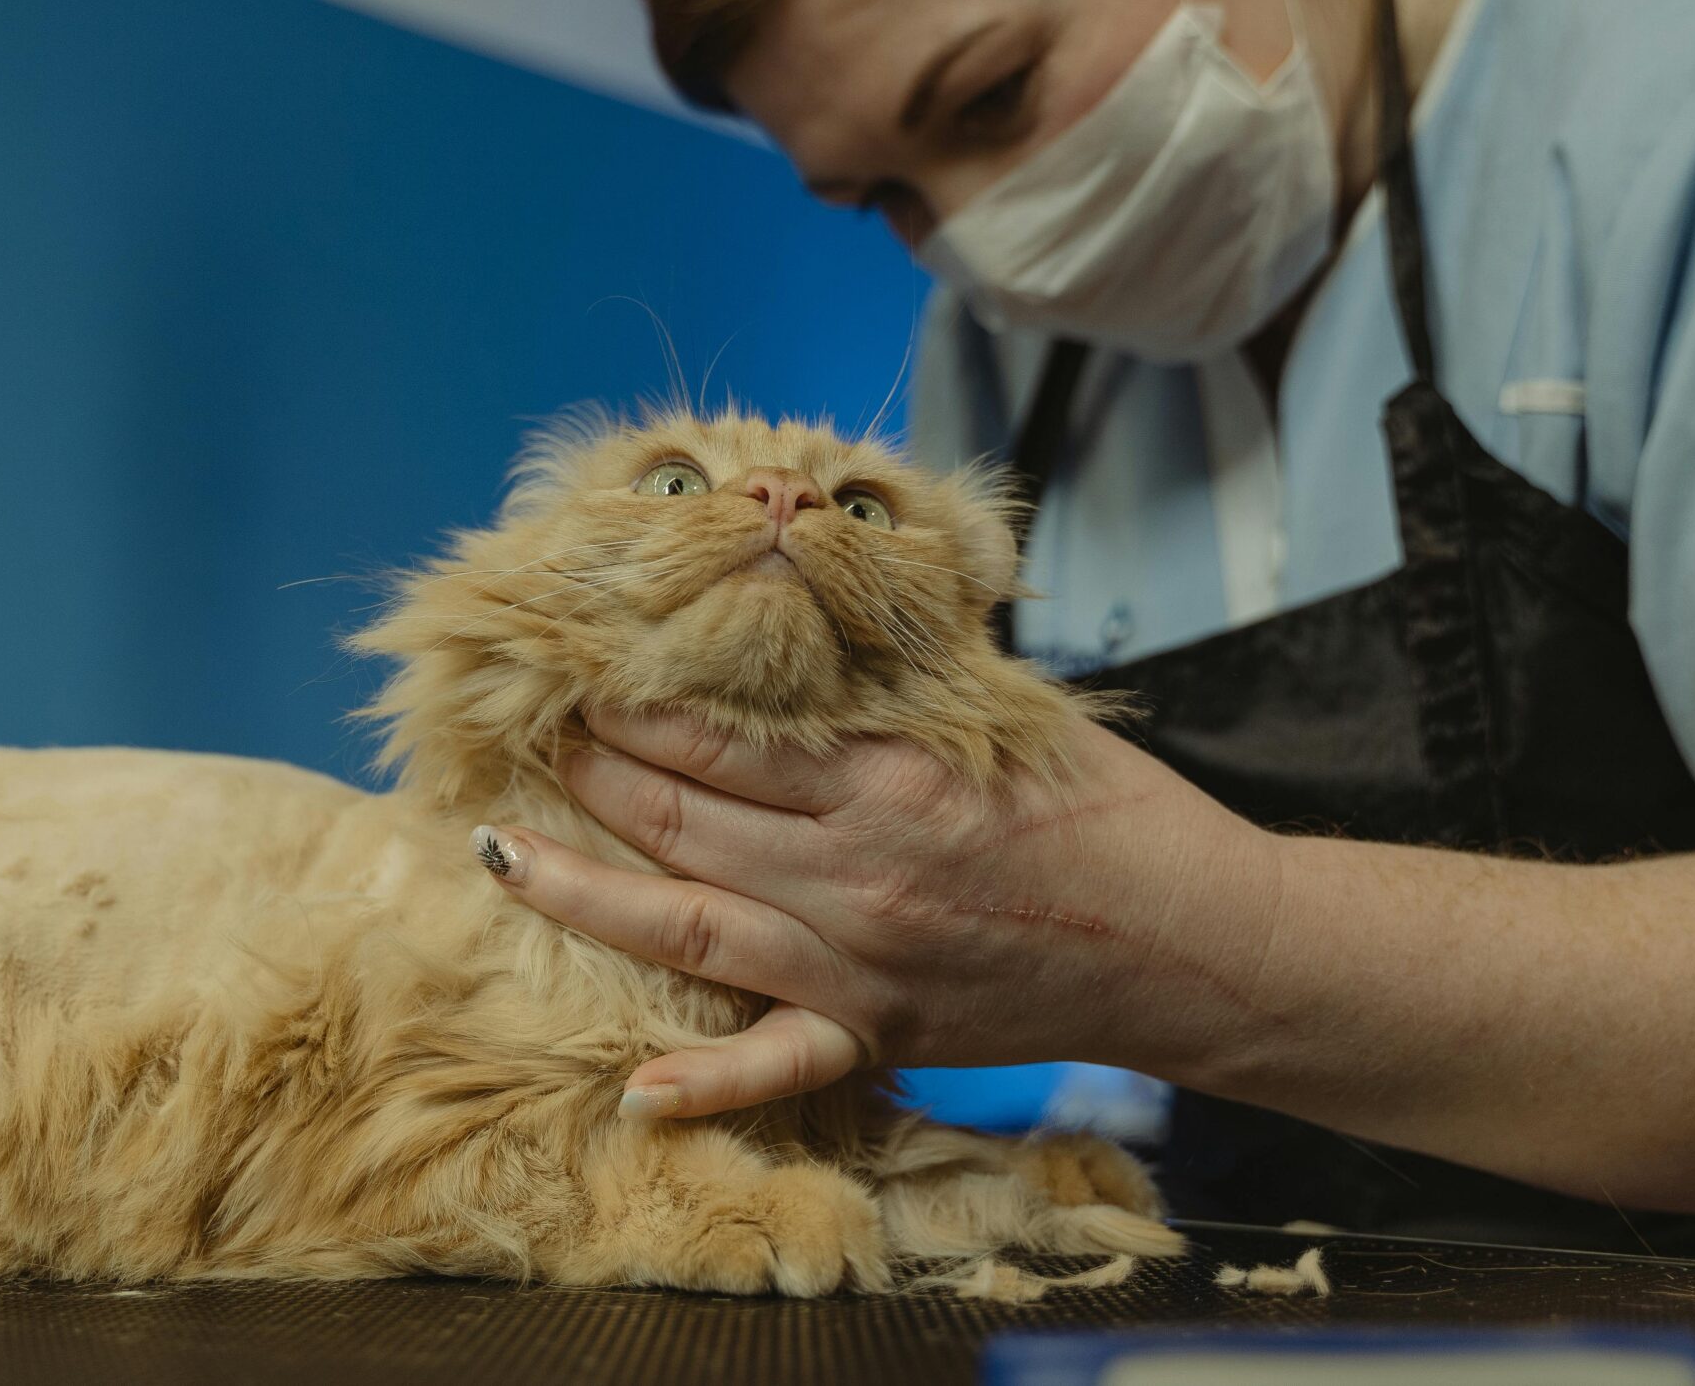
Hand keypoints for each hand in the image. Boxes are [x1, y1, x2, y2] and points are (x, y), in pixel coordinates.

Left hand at [474, 703, 1277, 1118]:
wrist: (1194, 937)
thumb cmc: (1106, 806)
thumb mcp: (1001, 709)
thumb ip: (893, 676)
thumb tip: (801, 605)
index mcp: (886, 779)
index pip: (720, 737)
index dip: (635, 704)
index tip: (580, 669)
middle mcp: (855, 875)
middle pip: (682, 819)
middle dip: (591, 772)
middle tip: (525, 733)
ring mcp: (861, 964)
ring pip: (687, 926)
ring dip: (583, 889)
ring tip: (500, 853)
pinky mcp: (883, 1033)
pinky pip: (779, 1065)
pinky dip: (708, 1084)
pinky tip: (635, 1089)